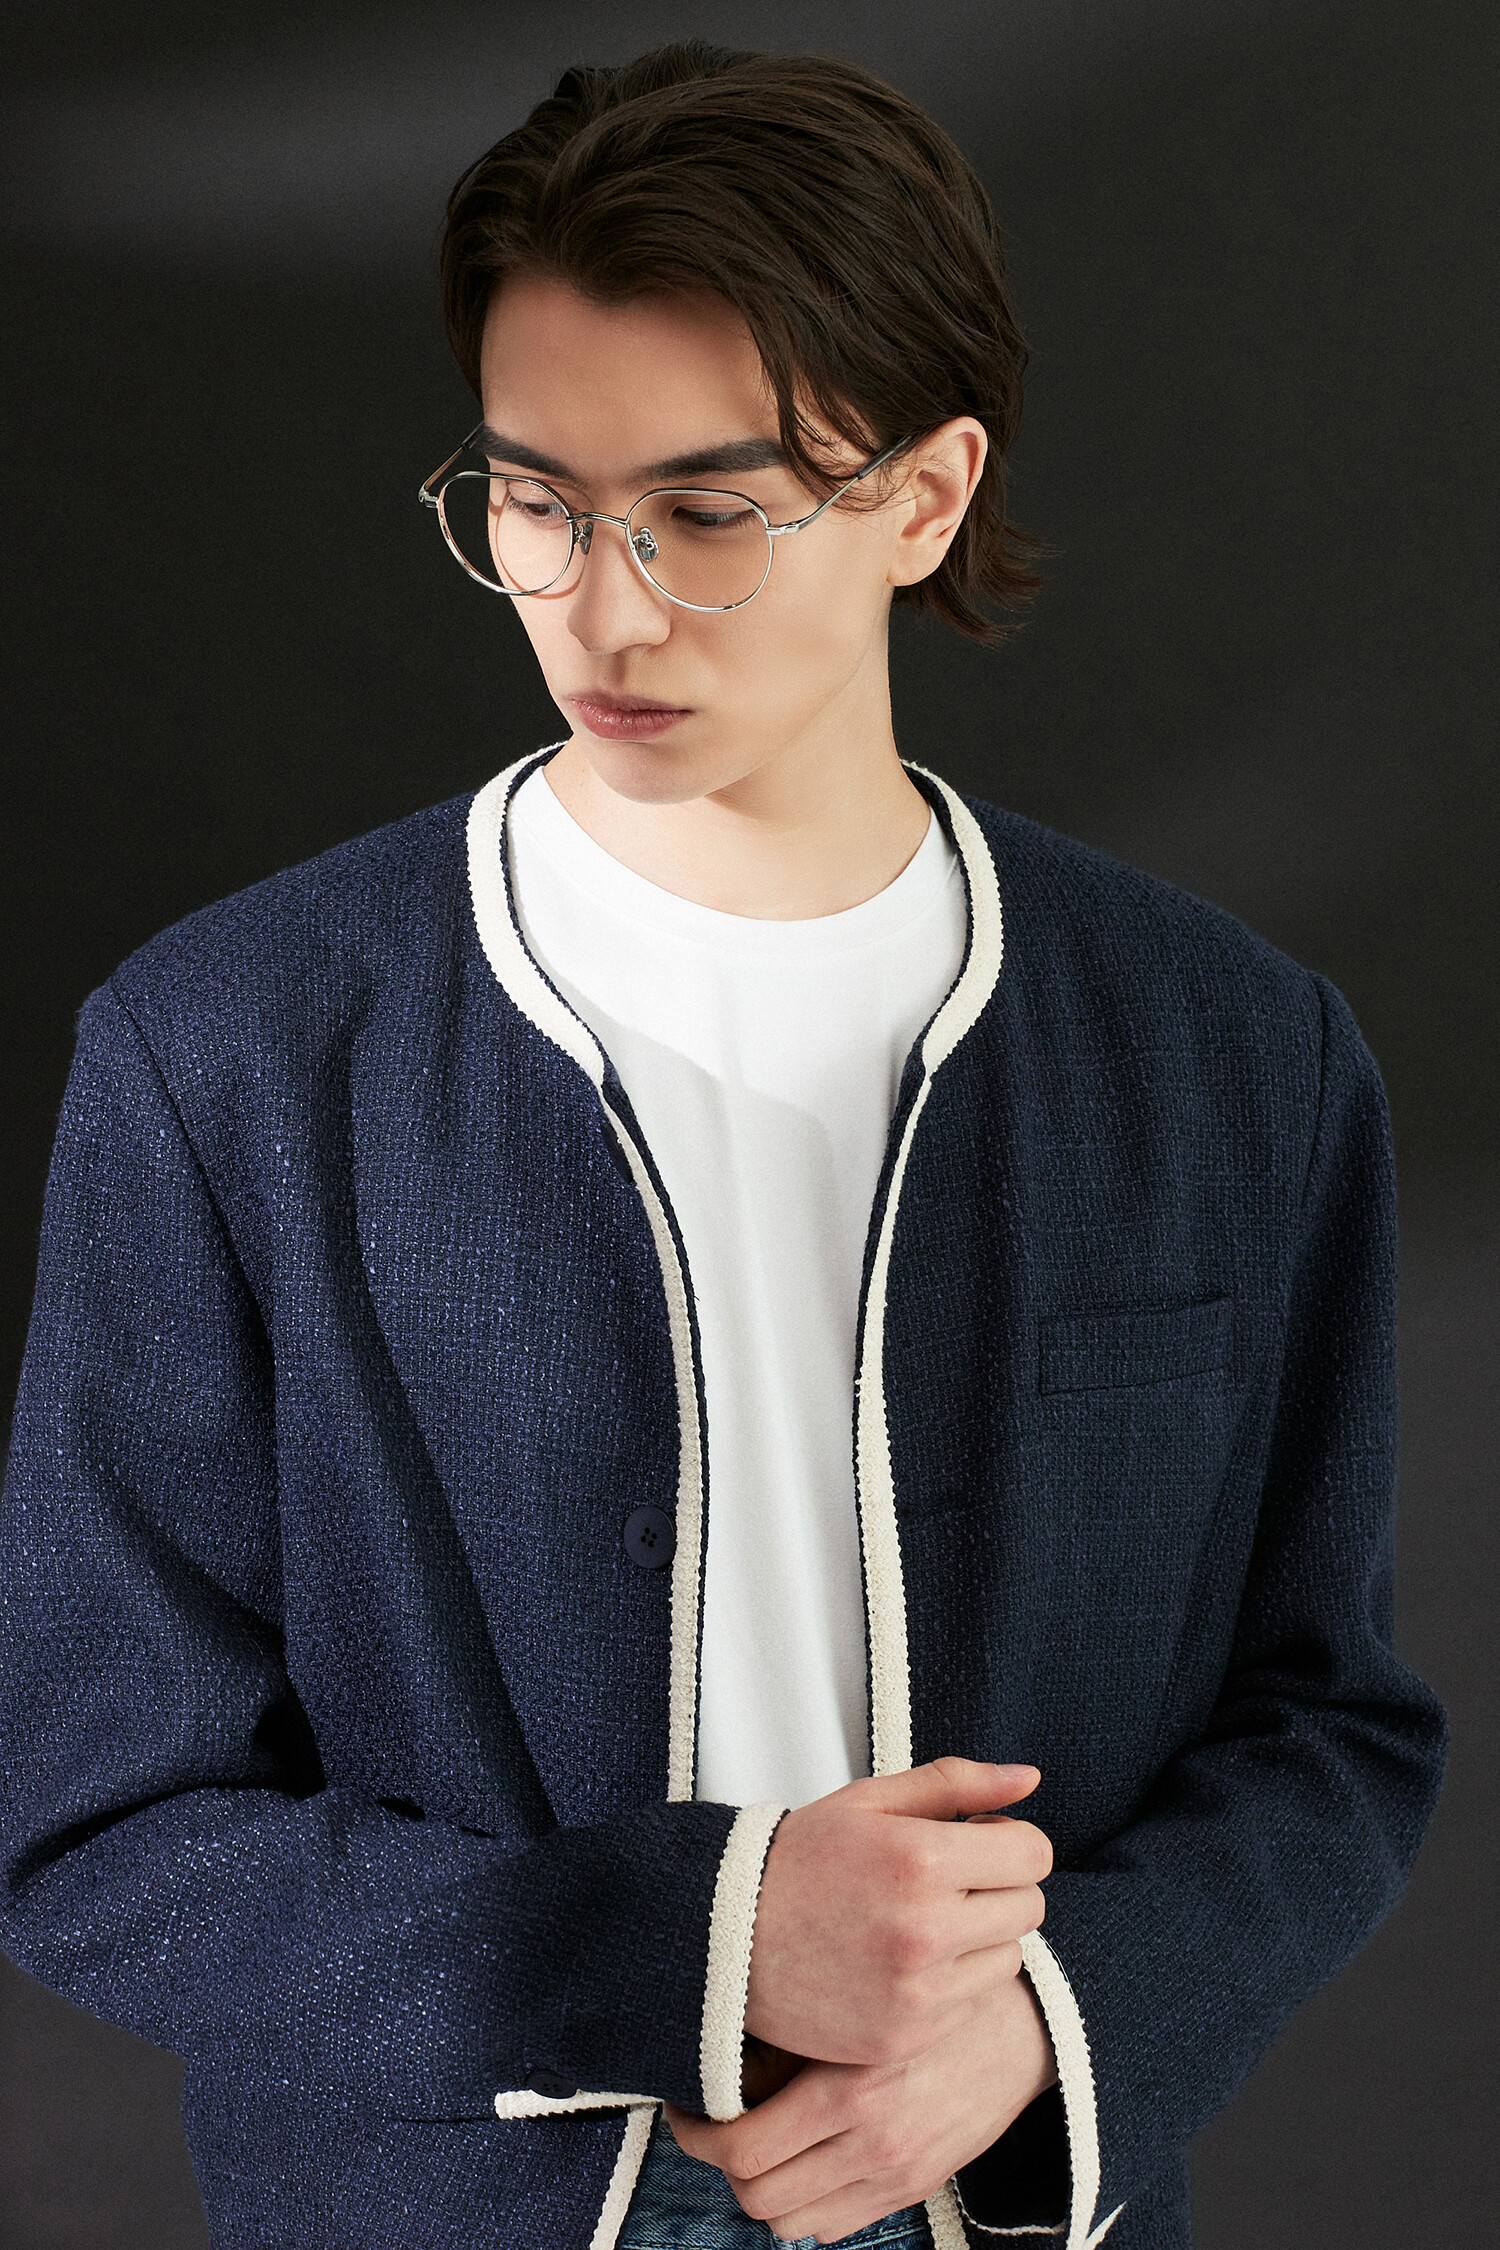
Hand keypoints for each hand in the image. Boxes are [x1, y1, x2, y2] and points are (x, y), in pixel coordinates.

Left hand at [666, 1961, 1057, 2243]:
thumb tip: (727, 2040)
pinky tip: (799, 2158)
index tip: (684, 2103)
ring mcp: (893, 2175)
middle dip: (717, 2161)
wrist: (1025, 2027)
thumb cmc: (935, 1990)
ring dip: (759, 2187)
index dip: (693, 2132)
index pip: (741, 2147)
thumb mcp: (865, 1993)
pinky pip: (832, 2228)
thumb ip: (804, 2022)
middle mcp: (870, 2144)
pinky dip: (803, 2204)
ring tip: (750, 2140)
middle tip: (705, 2121)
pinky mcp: (912, 2190)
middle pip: (755, 2192)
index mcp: (851, 2088)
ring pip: (787, 2220)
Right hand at [743, 1757, 1050, 2066]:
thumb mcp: (871, 1801)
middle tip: (950, 1881)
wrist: (725, 1938)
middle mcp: (926, 1929)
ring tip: (923, 1923)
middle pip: (1029, 1907)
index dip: (1010, 1841)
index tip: (979, 1842)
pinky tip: (904, 1963)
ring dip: (981, 1938)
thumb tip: (1030, 1777)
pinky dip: (951, 1983)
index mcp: (921, 1858)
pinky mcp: (905, 2037)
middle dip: (1001, 1886)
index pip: (1033, 1854)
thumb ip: (957, 1783)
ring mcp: (917, 1992)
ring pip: (1007, 1959)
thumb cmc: (801, 1859)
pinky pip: (971, 2005)